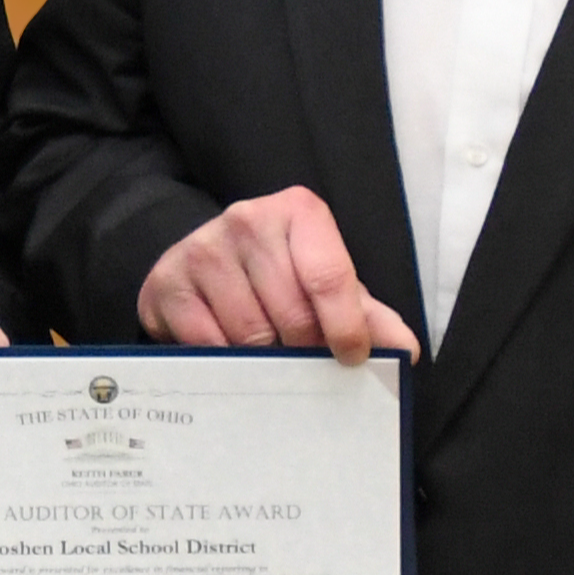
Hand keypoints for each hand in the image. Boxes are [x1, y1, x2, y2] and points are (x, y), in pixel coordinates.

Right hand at [138, 189, 421, 363]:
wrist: (205, 257)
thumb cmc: (276, 272)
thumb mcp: (326, 282)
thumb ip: (368, 315)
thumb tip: (404, 352)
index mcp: (298, 212)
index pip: (329, 277)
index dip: (346, 327)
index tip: (352, 359)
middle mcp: (247, 220)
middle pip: (291, 314)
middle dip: (304, 349)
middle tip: (305, 361)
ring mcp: (203, 249)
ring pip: (250, 335)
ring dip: (266, 360)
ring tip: (269, 355)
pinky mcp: (169, 282)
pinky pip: (208, 345)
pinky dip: (227, 362)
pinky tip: (231, 352)